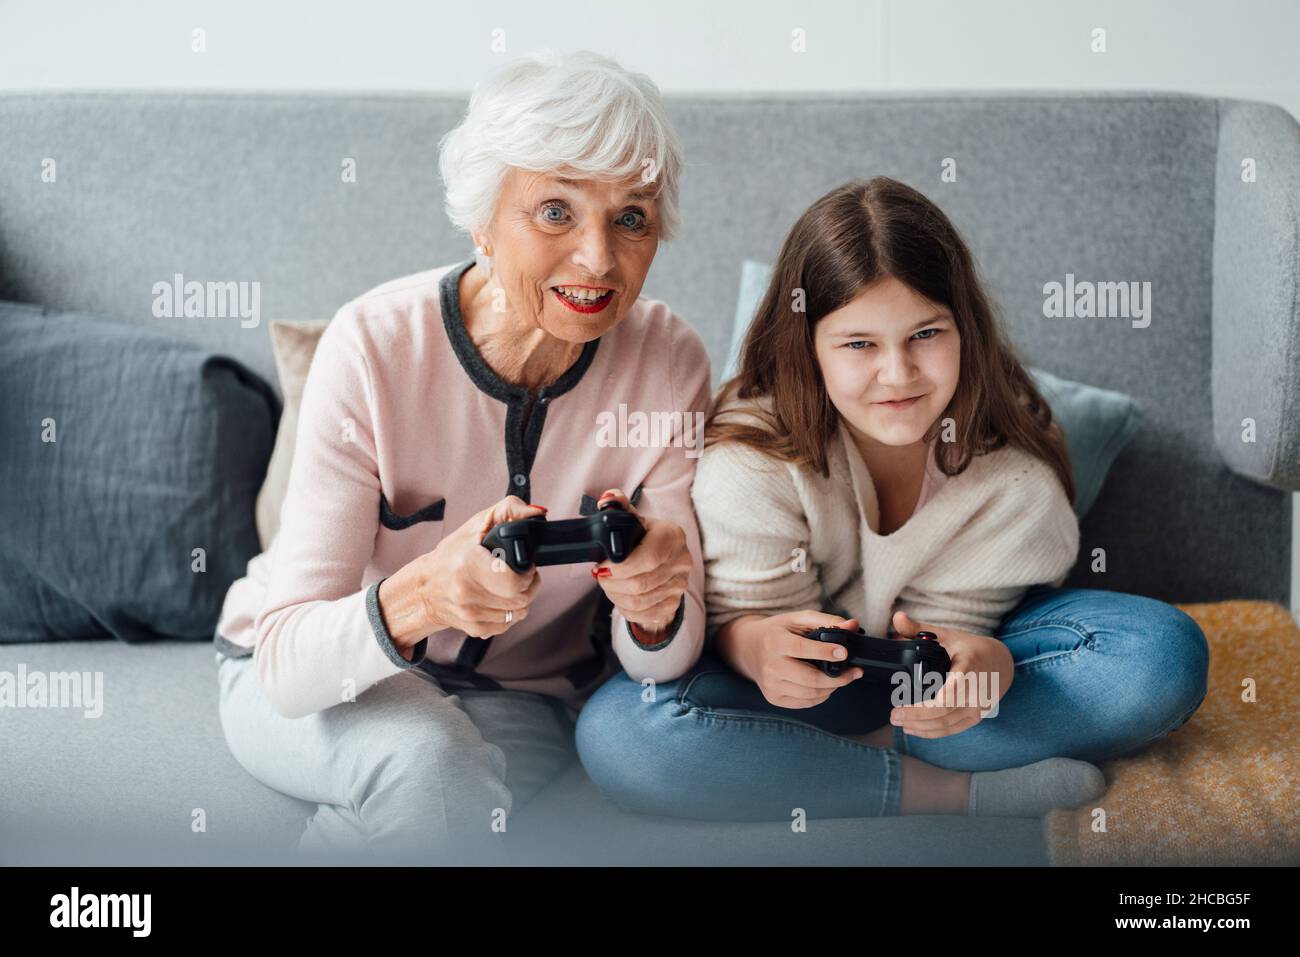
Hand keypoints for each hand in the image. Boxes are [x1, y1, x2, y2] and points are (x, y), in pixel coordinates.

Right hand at [397, 495, 543, 641]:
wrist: (425, 587)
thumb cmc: (452, 554)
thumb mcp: (477, 524)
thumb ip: (509, 510)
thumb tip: (538, 513)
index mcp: (468, 565)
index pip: (514, 582)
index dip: (527, 574)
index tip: (525, 565)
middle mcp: (467, 593)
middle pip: (521, 599)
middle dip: (529, 586)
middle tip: (523, 574)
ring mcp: (470, 614)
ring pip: (518, 613)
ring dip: (521, 599)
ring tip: (512, 585)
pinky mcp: (474, 629)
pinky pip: (507, 625)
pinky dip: (510, 613)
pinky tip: (501, 599)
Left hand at [589, 488, 689, 640]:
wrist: (665, 559)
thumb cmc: (644, 537)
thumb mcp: (634, 520)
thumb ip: (619, 507)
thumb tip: (608, 499)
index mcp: (672, 536)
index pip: (647, 558)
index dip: (619, 567)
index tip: (601, 566)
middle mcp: (681, 561)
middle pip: (640, 584)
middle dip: (611, 583)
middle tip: (599, 576)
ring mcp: (679, 585)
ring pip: (639, 601)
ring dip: (615, 596)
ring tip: (608, 584)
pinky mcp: (673, 604)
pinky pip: (643, 614)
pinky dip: (625, 608)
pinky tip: (619, 596)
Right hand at [720, 610, 864, 708]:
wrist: (747, 648)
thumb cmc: (778, 631)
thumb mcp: (797, 619)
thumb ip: (826, 621)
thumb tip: (853, 626)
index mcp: (773, 641)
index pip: (801, 649)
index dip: (825, 652)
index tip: (845, 653)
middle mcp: (769, 666)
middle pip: (809, 678)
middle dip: (838, 678)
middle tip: (855, 672)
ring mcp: (770, 685)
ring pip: (811, 693)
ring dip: (832, 687)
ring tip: (842, 677)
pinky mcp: (774, 698)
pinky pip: (805, 703)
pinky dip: (821, 695)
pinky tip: (826, 685)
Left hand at [886, 610, 1013, 738]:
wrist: (1001, 664)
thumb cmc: (970, 649)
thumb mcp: (947, 635)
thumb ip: (919, 629)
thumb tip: (897, 617)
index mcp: (969, 663)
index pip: (961, 677)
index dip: (951, 689)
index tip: (938, 698)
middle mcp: (976, 688)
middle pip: (947, 707)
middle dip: (918, 713)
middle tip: (894, 714)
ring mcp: (977, 706)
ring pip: (947, 722)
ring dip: (921, 726)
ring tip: (898, 721)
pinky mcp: (976, 717)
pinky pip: (952, 729)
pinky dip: (931, 732)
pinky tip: (912, 729)